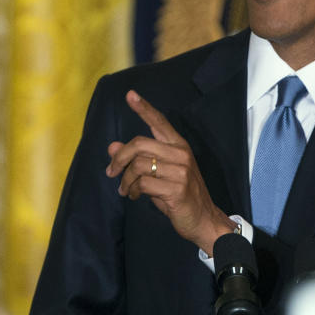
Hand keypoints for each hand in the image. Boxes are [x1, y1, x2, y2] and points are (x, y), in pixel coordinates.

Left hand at [105, 90, 234, 254]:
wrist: (203, 220)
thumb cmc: (179, 196)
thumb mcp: (158, 174)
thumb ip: (138, 159)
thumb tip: (111, 147)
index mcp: (178, 146)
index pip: (159, 122)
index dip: (143, 108)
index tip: (129, 94)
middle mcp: (181, 154)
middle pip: (139, 144)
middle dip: (119, 159)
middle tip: (111, 172)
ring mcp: (181, 171)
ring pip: (139, 165)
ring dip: (126, 179)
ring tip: (125, 190)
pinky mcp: (177, 189)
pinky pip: (143, 183)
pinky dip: (133, 190)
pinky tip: (135, 196)